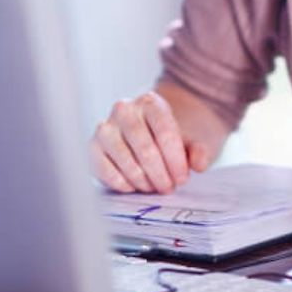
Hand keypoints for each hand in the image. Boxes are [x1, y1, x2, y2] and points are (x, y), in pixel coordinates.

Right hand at [89, 90, 212, 193]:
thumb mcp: (190, 140)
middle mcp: (124, 109)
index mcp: (150, 102)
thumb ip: (199, 151)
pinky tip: (134, 187)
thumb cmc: (168, 139)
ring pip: (124, 159)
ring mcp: (105, 127)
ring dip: (142, 180)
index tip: (182, 179)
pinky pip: (104, 169)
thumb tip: (199, 163)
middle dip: (159, 173)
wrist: (145, 134)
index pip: (164, 130)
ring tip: (153, 187)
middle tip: (168, 188)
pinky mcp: (92, 146)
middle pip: (144, 146)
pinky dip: (121, 183)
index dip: (175, 159)